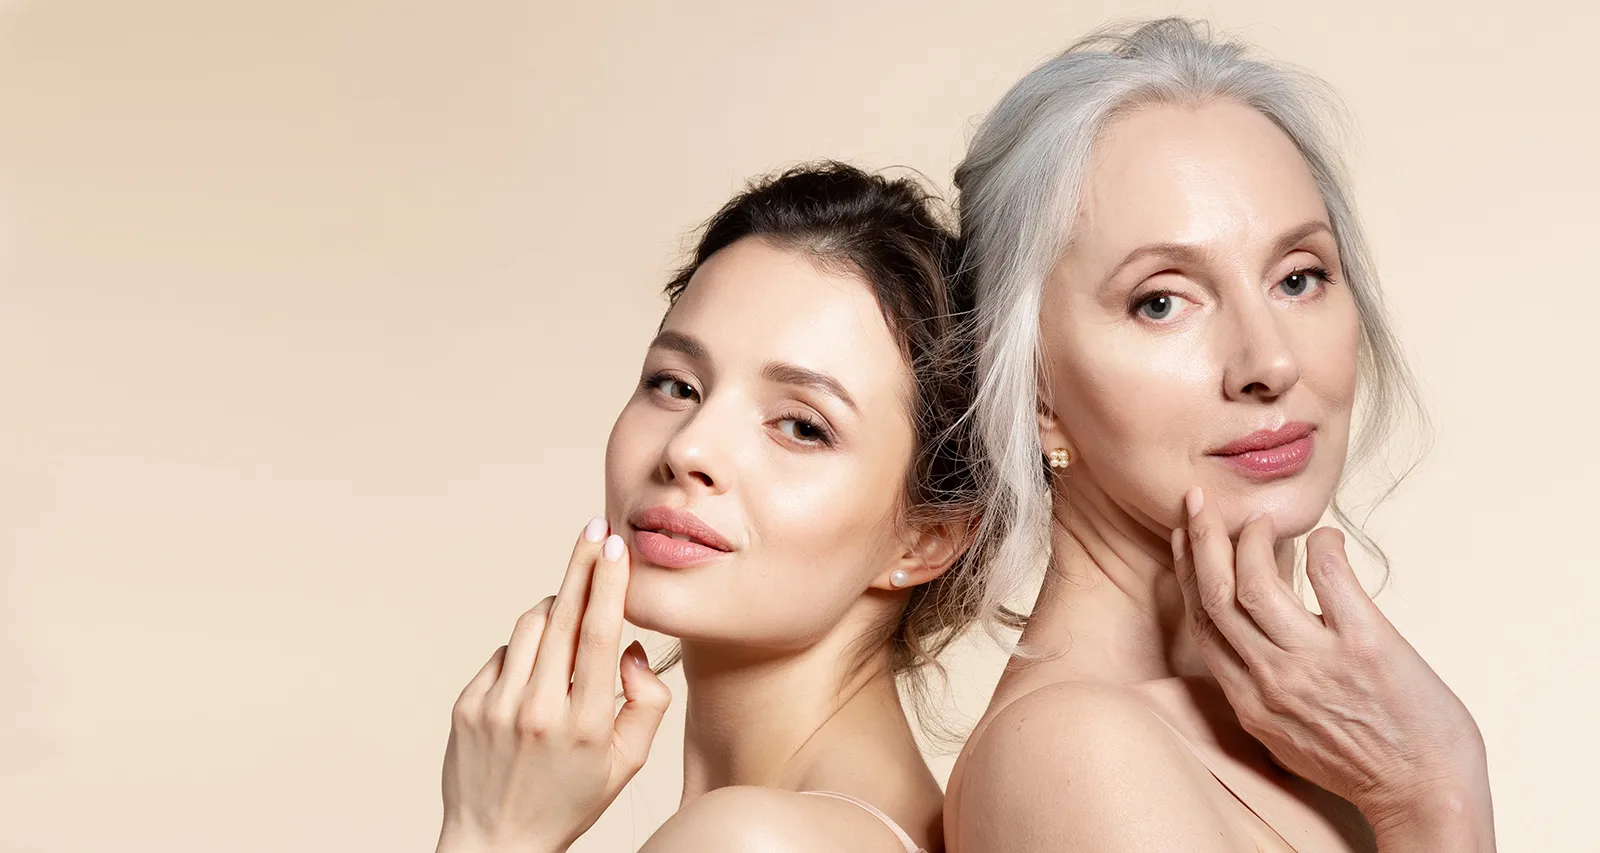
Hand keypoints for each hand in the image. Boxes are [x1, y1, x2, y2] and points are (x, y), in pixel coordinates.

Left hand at [437, 517, 671, 852]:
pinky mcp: (467, 705)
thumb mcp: (628, 762)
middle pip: (564, 615)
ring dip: (555, 613)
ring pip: (531, 625)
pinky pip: (504, 653)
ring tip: (570, 629)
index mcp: (586, 723)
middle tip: (596, 528)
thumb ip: (647, 702)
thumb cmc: (570, 798)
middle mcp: (539, 710)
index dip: (609, 583)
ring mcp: (497, 706)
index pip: (600, 634)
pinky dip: (525, 653)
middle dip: (583, 564)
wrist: (496, 841)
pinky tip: (533, 680)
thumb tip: (629, 647)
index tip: (616, 547)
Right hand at [1171, 487, 1493, 850]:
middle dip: (1201, 539)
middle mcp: (1272, 681)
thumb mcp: (1287, 736)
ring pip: (1257, 583)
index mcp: (1249, 701)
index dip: (1186, 572)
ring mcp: (1316, 663)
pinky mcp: (1365, 647)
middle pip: (1217, 595)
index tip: (1183, 537)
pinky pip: (1330, 578)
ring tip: (1264, 520)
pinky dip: (1322, 547)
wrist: (1426, 794)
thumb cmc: (1365, 766)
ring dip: (1253, 540)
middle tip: (1199, 502)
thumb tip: (1258, 642)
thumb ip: (1262, 690)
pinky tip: (1325, 537)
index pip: (1202, 623)